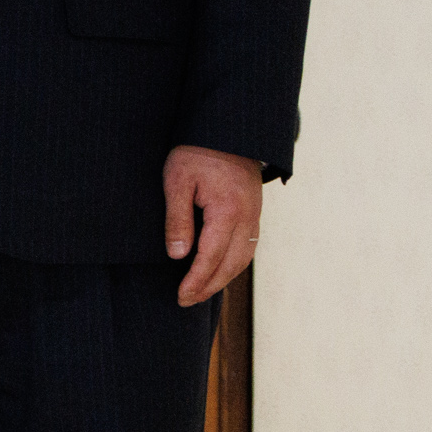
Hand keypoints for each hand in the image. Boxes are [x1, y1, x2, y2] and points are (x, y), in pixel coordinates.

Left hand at [164, 145, 264, 305]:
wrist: (228, 130)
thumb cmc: (196, 151)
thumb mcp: (177, 181)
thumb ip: (178, 219)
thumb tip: (177, 256)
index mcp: (228, 211)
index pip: (211, 257)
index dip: (196, 280)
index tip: (181, 296)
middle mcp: (247, 218)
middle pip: (231, 264)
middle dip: (209, 287)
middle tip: (186, 301)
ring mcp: (254, 216)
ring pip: (243, 259)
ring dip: (222, 279)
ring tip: (200, 292)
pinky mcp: (254, 212)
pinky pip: (247, 247)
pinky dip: (233, 264)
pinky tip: (218, 271)